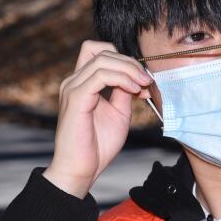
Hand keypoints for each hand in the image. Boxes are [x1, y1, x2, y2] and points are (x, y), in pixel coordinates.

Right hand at [43, 40, 154, 197]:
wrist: (82, 169)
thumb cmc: (97, 145)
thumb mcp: (119, 113)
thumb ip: (124, 92)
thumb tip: (138, 77)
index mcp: (82, 83)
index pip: (99, 52)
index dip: (125, 60)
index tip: (144, 79)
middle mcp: (74, 81)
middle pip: (103, 51)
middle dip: (131, 62)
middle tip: (147, 81)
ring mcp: (73, 87)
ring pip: (103, 59)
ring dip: (129, 69)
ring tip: (143, 85)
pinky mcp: (76, 97)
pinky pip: (101, 75)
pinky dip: (122, 78)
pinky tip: (134, 90)